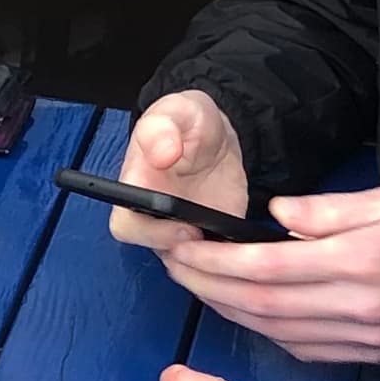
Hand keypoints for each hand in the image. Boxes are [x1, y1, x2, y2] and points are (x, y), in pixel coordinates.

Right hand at [107, 91, 252, 254]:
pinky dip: (229, 269)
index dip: (153, 235)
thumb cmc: (190, 122)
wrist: (217, 137)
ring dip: (211, 268)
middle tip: (218, 242)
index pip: (127, 227)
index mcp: (136, 188)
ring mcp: (179, 234)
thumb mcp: (178, 111)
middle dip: (189, 258)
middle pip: (158, 254)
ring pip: (186, 269)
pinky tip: (252, 255)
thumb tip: (162, 153)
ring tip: (240, 251)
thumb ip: (164, 127)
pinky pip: (211, 269)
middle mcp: (152, 218)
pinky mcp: (207, 243)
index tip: (186, 228)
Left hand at [160, 185, 379, 361]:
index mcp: (360, 262)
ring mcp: (361, 338)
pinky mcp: (368, 354)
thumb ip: (330, 209)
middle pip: (258, 304)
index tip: (180, 244)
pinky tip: (242, 309)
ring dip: (226, 309)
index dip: (214, 261)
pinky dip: (261, 329)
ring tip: (195, 283)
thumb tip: (274, 214)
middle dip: (205, 286)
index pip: (266, 266)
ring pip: (273, 330)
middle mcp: (355, 307)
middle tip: (172, 264)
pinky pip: (300, 346)